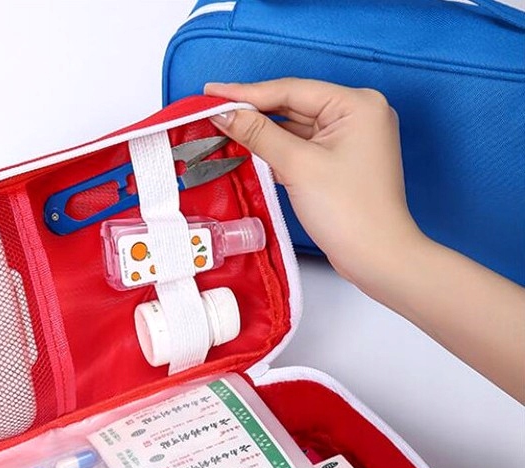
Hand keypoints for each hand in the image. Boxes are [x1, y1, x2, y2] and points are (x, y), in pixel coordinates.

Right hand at [206, 78, 524, 402]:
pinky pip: (304, 147)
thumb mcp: (297, 166)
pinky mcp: (343, 163)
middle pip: (294, 106)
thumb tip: (224, 113)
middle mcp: (358, 114)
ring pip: (297, 128)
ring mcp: (352, 139)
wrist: (376, 256)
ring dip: (263, 133)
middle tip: (212, 109)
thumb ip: (258, 134)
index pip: (291, 90)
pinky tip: (250, 150)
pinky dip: (278, 151)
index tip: (211, 92)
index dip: (247, 93)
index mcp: (356, 104)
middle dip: (253, 112)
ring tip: (223, 129)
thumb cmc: (347, 210)